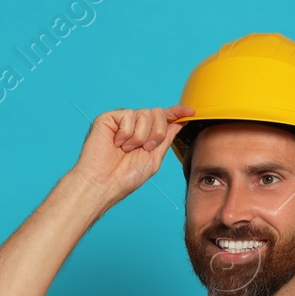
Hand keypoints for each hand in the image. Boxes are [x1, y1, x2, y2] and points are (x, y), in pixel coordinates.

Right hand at [70, 105, 193, 202]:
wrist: (104, 183)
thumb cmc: (124, 177)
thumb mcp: (153, 159)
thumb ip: (166, 139)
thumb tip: (178, 123)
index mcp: (145, 135)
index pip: (163, 118)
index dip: (177, 112)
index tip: (190, 112)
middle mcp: (134, 125)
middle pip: (158, 113)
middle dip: (157, 133)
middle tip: (145, 148)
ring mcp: (121, 121)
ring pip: (145, 114)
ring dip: (140, 136)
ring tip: (127, 149)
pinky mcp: (109, 118)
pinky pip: (128, 115)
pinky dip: (126, 133)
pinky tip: (117, 143)